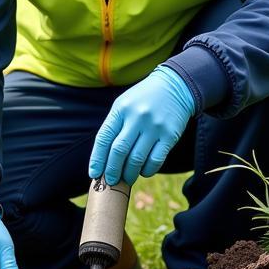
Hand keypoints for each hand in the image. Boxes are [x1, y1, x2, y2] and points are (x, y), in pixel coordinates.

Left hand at [89, 66, 196, 185]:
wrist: (175, 86)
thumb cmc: (143, 99)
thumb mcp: (124, 104)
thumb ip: (114, 127)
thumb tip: (105, 158)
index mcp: (120, 109)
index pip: (103, 138)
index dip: (97, 158)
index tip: (94, 173)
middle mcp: (136, 117)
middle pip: (119, 151)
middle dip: (112, 170)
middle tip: (110, 182)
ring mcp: (153, 126)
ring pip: (137, 158)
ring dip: (129, 173)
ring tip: (126, 179)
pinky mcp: (169, 135)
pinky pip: (156, 159)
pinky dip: (148, 170)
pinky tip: (144, 172)